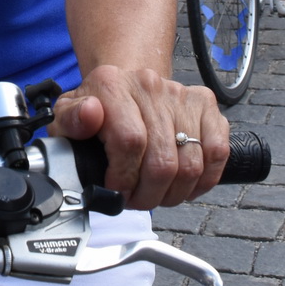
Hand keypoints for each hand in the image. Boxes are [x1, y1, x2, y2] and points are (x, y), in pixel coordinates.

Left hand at [48, 65, 228, 208]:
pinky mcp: (205, 104)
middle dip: (148, 194)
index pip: (130, 142)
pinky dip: (204, 179)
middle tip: (136, 200)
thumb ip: (69, 119)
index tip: (116, 191)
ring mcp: (180, 94)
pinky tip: (184, 184)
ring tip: (156, 194)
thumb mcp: (67, 115)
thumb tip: (89, 114)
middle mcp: (149, 85)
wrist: (125, 85)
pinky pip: (217, 152)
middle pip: (162, 160)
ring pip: (191, 164)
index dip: (124, 179)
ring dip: (173, 193)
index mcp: (112, 85)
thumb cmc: (97, 108)